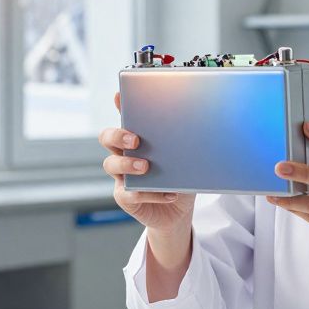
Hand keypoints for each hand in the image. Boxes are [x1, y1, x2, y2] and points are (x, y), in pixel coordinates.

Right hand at [99, 92, 195, 234]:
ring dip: (128, 164)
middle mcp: (124, 154)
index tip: (121, 96)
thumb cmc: (180, 178)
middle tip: (135, 140)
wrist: (178, 212)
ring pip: (111, 165)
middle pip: (107, 138)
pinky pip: (131, 194)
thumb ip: (186, 143)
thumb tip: (201, 128)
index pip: (126, 117)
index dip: (121, 105)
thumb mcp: (186, 158)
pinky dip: (151, 193)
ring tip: (146, 167)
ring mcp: (122, 176)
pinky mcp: (125, 197)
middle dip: (118, 135)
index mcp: (137, 139)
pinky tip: (169, 193)